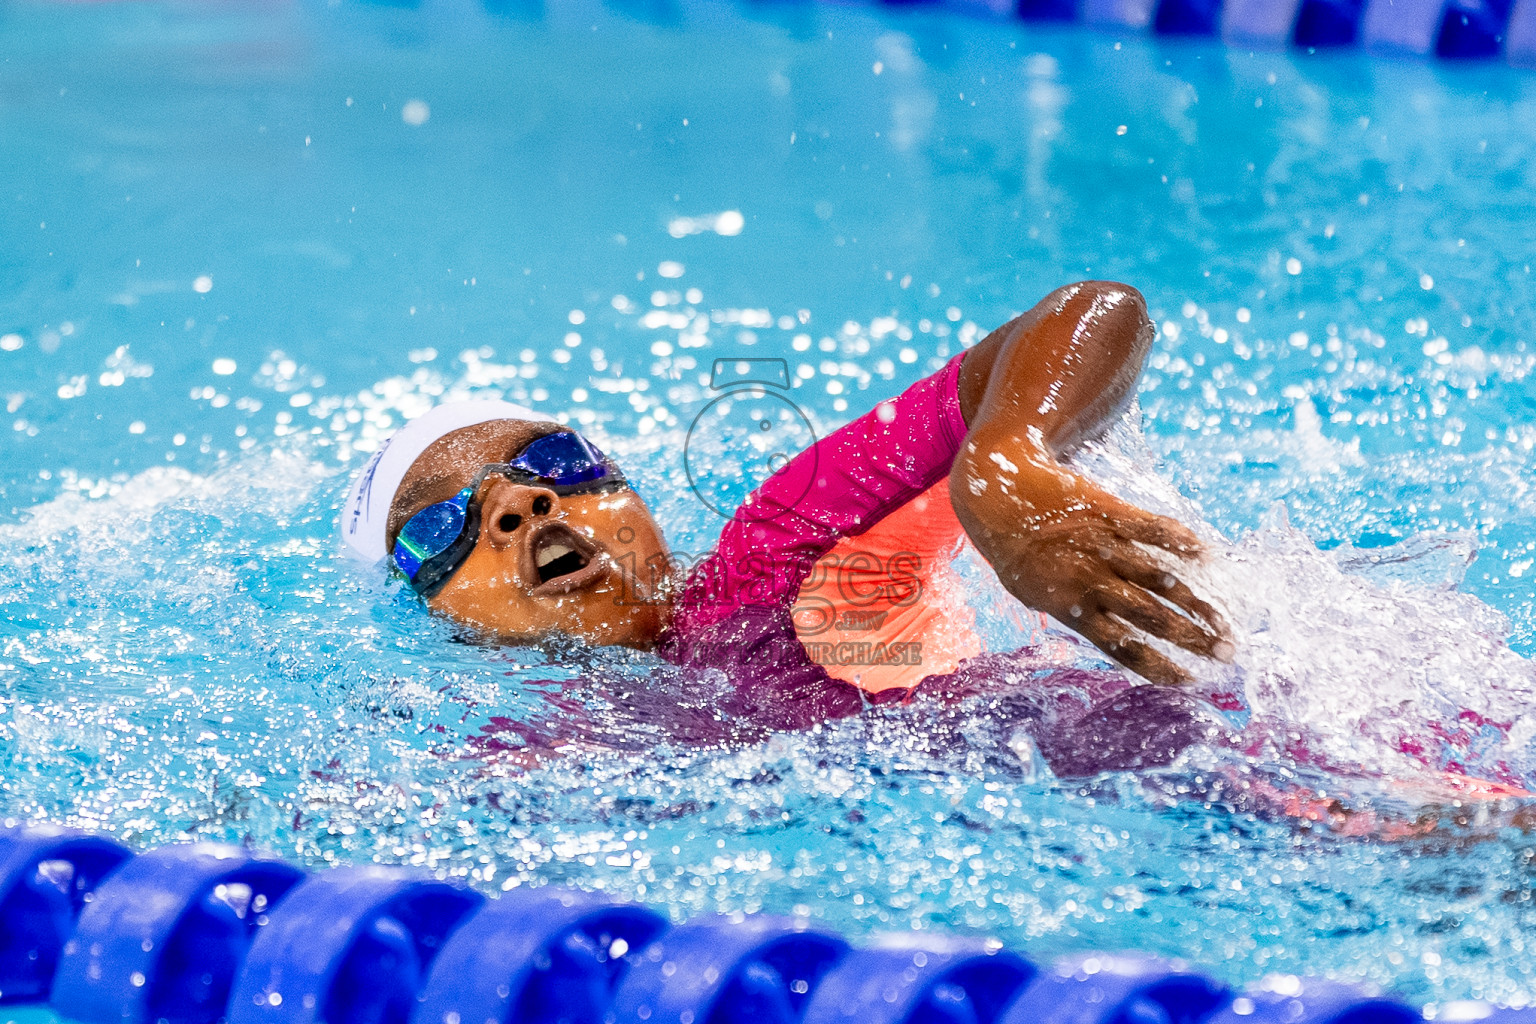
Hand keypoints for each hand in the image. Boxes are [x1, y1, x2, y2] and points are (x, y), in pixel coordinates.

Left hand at [953, 448, 1231, 684]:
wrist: (998, 492)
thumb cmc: (1016, 552)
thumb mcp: (1036, 593)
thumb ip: (1077, 614)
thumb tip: (1116, 638)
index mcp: (1070, 607)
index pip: (1121, 646)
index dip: (1158, 666)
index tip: (1190, 681)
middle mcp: (1090, 578)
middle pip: (1150, 616)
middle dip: (1191, 638)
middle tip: (1227, 655)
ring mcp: (1103, 544)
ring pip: (1159, 578)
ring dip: (1197, 603)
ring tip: (1227, 623)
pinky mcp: (1112, 511)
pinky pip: (1153, 528)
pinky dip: (1181, 542)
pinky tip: (1207, 558)